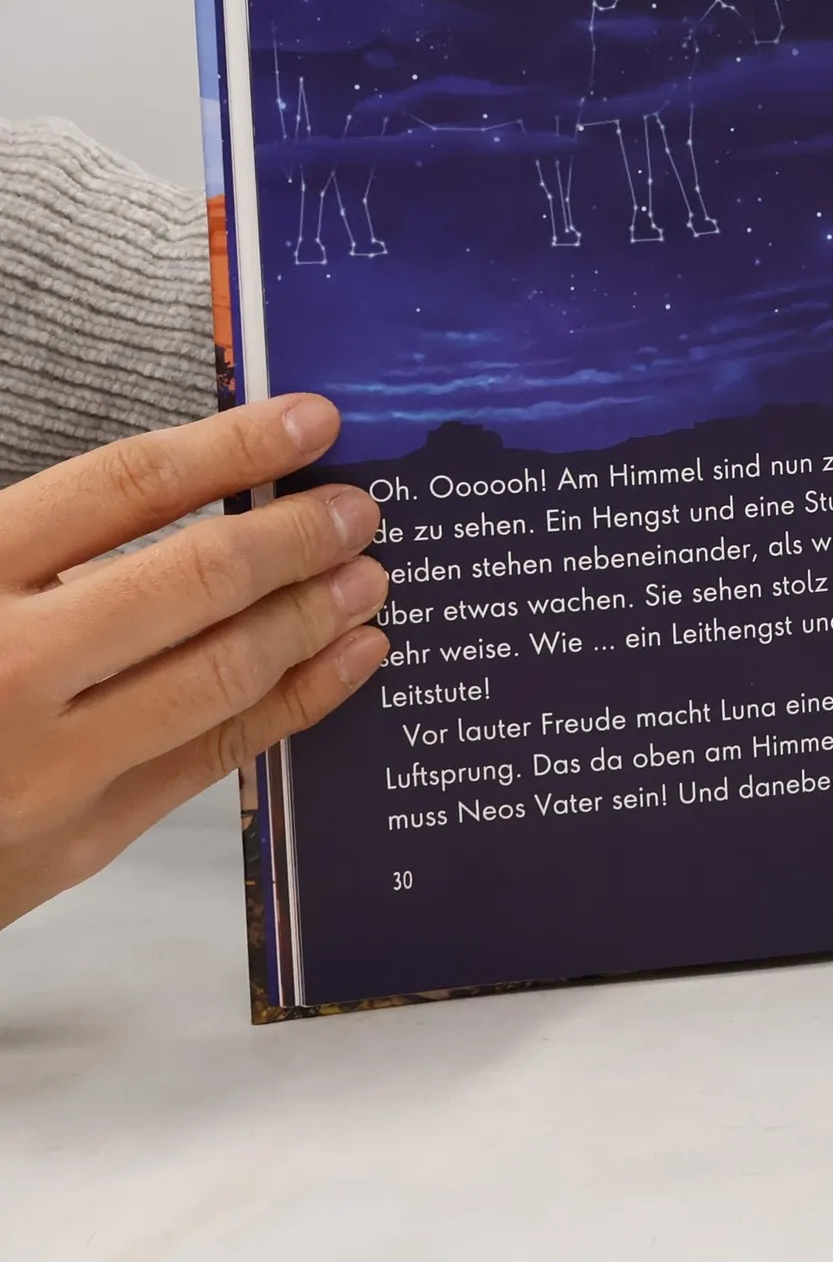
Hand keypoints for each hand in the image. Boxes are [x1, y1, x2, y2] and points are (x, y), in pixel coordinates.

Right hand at [0, 395, 386, 929]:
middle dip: (295, 535)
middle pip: (194, 581)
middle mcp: (5, 668)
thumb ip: (37, 540)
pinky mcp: (79, 839)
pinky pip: (215, 755)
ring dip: (312, 617)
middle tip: (360, 508)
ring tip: (368, 576)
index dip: (231, 447)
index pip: (123, 487)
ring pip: (220, 673)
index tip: (307, 422)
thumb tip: (194, 480)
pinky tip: (351, 658)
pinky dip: (299, 700)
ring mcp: (46, 764)